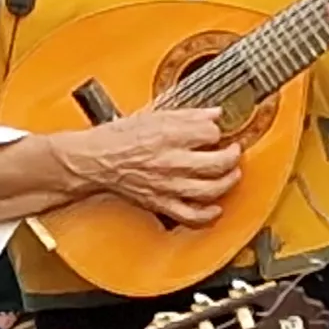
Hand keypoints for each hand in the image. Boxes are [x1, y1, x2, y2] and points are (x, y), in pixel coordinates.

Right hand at [47, 110, 241, 225]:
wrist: (95, 161)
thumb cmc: (118, 138)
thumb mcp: (154, 115)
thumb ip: (188, 115)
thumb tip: (213, 113)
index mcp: (169, 135)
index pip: (210, 132)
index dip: (217, 130)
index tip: (216, 131)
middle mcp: (171, 161)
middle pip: (218, 162)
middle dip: (232, 156)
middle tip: (233, 152)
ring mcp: (167, 185)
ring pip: (210, 189)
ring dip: (227, 182)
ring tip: (231, 175)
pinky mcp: (160, 202)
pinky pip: (190, 215)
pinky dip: (207, 215)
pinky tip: (215, 209)